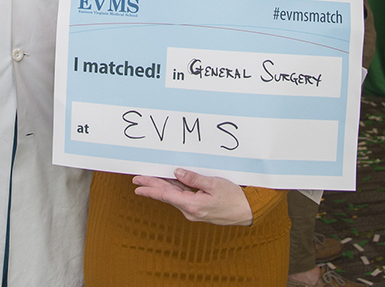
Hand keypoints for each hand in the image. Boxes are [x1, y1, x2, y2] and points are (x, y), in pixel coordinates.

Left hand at [133, 168, 252, 225]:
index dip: (150, 189)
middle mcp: (190, 210)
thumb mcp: (214, 184)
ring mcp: (194, 210)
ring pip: (175, 196)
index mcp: (192, 205)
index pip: (166, 195)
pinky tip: (168, 182)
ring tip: (149, 179)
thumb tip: (177, 173)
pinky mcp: (199, 208)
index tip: (137, 186)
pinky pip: (183, 196)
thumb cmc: (234, 198)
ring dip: (162, 187)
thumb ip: (194, 179)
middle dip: (152, 186)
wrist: (247, 211)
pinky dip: (174, 189)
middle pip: (167, 195)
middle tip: (137, 180)